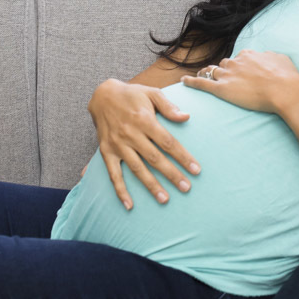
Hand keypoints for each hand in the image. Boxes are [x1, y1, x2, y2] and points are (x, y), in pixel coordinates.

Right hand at [88, 78, 199, 209]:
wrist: (102, 95)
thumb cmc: (132, 94)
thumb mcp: (152, 93)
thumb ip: (168, 107)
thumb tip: (186, 117)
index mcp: (144, 120)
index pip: (168, 142)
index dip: (183, 157)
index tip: (196, 170)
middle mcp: (131, 134)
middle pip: (155, 158)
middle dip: (171, 174)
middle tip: (186, 188)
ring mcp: (118, 145)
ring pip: (137, 169)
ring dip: (151, 185)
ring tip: (164, 199)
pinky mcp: (106, 152)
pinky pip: (113, 174)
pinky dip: (120, 190)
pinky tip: (129, 205)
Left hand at [181, 50, 298, 116]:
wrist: (285, 90)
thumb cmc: (287, 77)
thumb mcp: (282, 59)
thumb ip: (271, 56)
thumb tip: (268, 56)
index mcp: (250, 55)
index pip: (240, 58)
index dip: (239, 65)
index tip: (241, 71)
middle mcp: (237, 62)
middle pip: (225, 63)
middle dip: (224, 69)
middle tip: (224, 77)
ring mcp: (228, 75)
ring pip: (213, 71)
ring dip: (208, 74)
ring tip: (202, 77)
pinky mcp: (222, 89)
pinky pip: (202, 83)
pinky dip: (191, 81)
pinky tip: (183, 81)